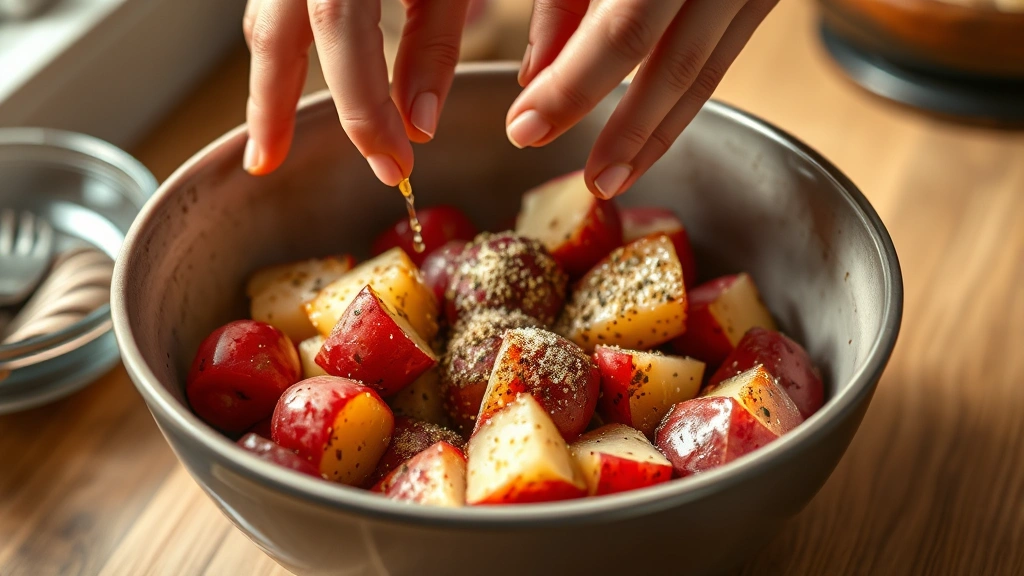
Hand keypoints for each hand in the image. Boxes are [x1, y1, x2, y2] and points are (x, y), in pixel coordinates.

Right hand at [242, 0, 469, 184]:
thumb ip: (434, 44)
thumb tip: (418, 125)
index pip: (342, 35)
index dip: (364, 108)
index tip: (393, 163)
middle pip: (274, 34)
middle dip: (272, 104)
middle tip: (266, 162)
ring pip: (265, 19)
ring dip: (268, 81)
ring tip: (269, 137)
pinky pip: (273, 5)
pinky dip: (278, 47)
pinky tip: (285, 80)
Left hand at [510, 0, 778, 197]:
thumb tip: (536, 76)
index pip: (623, 28)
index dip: (572, 85)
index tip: (524, 126)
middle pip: (670, 60)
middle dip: (622, 128)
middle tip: (586, 179)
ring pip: (704, 71)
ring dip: (657, 134)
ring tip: (615, 178)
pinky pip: (721, 59)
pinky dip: (681, 104)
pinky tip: (649, 137)